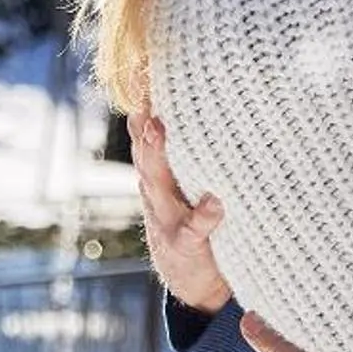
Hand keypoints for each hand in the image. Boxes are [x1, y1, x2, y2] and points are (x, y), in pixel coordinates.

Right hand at [129, 112, 229, 315]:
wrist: (191, 280)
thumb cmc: (194, 219)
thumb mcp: (182, 183)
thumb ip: (177, 150)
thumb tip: (182, 103)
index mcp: (159, 175)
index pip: (145, 135)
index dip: (140, 105)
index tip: (137, 71)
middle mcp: (157, 194)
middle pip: (146, 156)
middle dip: (143, 127)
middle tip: (144, 98)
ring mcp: (167, 219)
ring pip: (157, 185)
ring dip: (156, 157)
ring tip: (158, 129)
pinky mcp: (186, 244)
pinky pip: (193, 228)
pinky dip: (204, 215)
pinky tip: (215, 203)